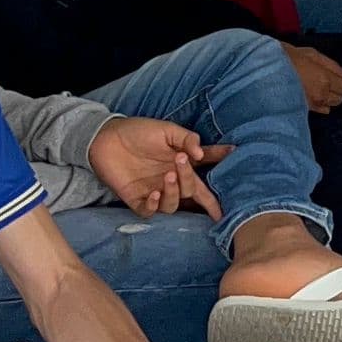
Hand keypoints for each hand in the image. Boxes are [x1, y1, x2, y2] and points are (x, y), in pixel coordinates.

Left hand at [87, 119, 226, 219]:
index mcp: (182, 163)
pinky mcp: (137, 200)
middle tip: (180, 162)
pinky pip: (151, 212)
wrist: (105, 138)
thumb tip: (202, 154)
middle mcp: (172, 180)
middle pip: (192, 190)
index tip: (237, 164)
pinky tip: (153, 193)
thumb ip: (187, 139)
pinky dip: (154, 205)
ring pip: (174, 204)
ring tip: (167, 176)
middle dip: (190, 179)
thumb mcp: (166, 130)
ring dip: (174, 193)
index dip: (221, 168)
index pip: (207, 168)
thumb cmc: (137, 132)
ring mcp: (155, 191)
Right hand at [281, 42, 341, 112]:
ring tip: (313, 87)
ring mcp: (310, 105)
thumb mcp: (309, 53)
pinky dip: (317, 104)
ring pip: (329, 106)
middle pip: (339, 98)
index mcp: (323, 79)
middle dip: (334, 89)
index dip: (341, 79)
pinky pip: (318, 110)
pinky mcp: (300, 111)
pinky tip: (307, 95)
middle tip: (322, 79)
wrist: (259, 70)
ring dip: (326, 97)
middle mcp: (319, 95)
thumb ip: (331, 64)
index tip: (334, 75)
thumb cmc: (282, 58)